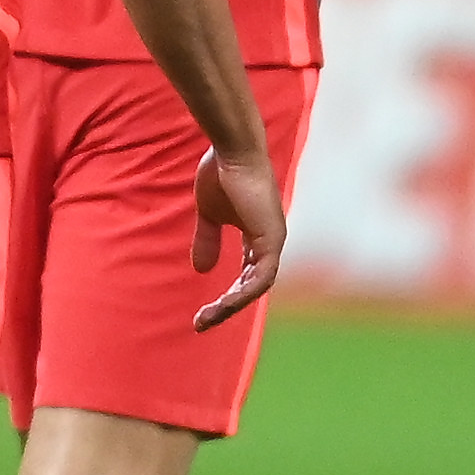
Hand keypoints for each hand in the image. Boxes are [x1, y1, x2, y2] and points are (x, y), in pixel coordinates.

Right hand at [189, 142, 287, 329]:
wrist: (231, 151)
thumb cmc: (221, 173)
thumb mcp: (209, 214)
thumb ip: (208, 240)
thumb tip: (201, 270)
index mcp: (258, 237)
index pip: (247, 276)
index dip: (228, 295)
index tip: (204, 311)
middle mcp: (269, 242)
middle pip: (252, 287)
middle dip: (226, 307)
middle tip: (201, 323)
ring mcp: (274, 241)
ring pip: (257, 287)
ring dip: (232, 305)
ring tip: (207, 318)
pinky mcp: (272, 239)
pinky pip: (261, 277)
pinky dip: (244, 293)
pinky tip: (225, 304)